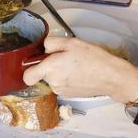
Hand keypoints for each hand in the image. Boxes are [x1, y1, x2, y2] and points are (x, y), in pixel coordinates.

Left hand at [22, 36, 137, 101]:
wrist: (110, 77)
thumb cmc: (93, 58)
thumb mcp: (71, 42)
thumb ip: (51, 43)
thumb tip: (43, 48)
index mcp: (50, 69)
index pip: (27, 76)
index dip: (30, 68)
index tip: (37, 61)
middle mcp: (53, 83)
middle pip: (42, 74)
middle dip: (50, 65)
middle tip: (65, 57)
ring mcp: (61, 91)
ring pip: (52, 79)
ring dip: (59, 72)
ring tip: (75, 64)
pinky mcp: (69, 95)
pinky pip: (61, 84)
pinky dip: (67, 78)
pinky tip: (79, 73)